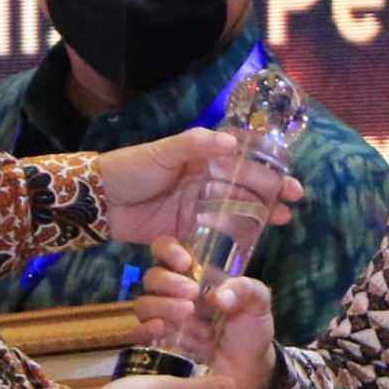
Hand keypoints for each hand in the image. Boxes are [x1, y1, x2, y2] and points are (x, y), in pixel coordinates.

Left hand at [96, 130, 301, 245]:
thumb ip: (195, 145)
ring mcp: (196, 209)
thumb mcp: (163, 151)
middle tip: (290, 204)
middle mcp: (204, 184)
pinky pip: (212, 237)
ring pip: (235, 213)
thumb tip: (231, 143)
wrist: (98, 199)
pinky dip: (230, 241)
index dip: (267, 171)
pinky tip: (248, 246)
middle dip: (271, 196)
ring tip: (280, 221)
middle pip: (245, 190)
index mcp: (202, 160)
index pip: (243, 163)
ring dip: (258, 217)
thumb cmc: (131, 167)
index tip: (288, 180)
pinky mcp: (184, 232)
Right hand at [134, 242, 278, 388]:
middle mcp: (174, 294)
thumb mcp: (258, 305)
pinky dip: (147, 330)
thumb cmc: (250, 331)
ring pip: (144, 304)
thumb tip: (219, 295)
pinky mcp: (160, 345)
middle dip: (169, 282)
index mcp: (194, 276)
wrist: (248, 372)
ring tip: (187, 313)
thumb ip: (247, 290)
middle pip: (153, 277)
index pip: (167, 250)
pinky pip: (139, 334)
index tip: (185, 262)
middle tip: (192, 293)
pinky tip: (163, 329)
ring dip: (162, 306)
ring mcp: (165, 320)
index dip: (168, 250)